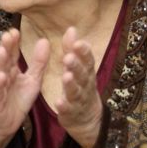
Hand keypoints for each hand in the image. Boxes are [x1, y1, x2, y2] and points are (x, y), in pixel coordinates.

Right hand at [0, 29, 48, 147]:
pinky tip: (1, 77)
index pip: (12, 52)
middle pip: (3, 59)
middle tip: (8, 35)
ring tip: (1, 50)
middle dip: (5, 47)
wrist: (8, 123)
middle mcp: (2, 75)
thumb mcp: (33, 80)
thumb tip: (44, 40)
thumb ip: (38, 62)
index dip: (13, 42)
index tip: (15, 30)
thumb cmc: (18, 99)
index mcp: (11, 69)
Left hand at [55, 27, 102, 147]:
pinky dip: (64, 106)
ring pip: (76, 91)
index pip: (87, 60)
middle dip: (76, 66)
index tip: (79, 43)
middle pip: (82, 75)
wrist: (87, 119)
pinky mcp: (71, 113)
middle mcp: (85, 85)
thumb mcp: (78, 68)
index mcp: (86, 73)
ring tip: (65, 76)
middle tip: (68, 57)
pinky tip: (59, 102)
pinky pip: (68, 109)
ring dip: (71, 84)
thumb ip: (73, 50)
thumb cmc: (80, 87)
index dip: (84, 52)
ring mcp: (79, 100)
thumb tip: (71, 28)